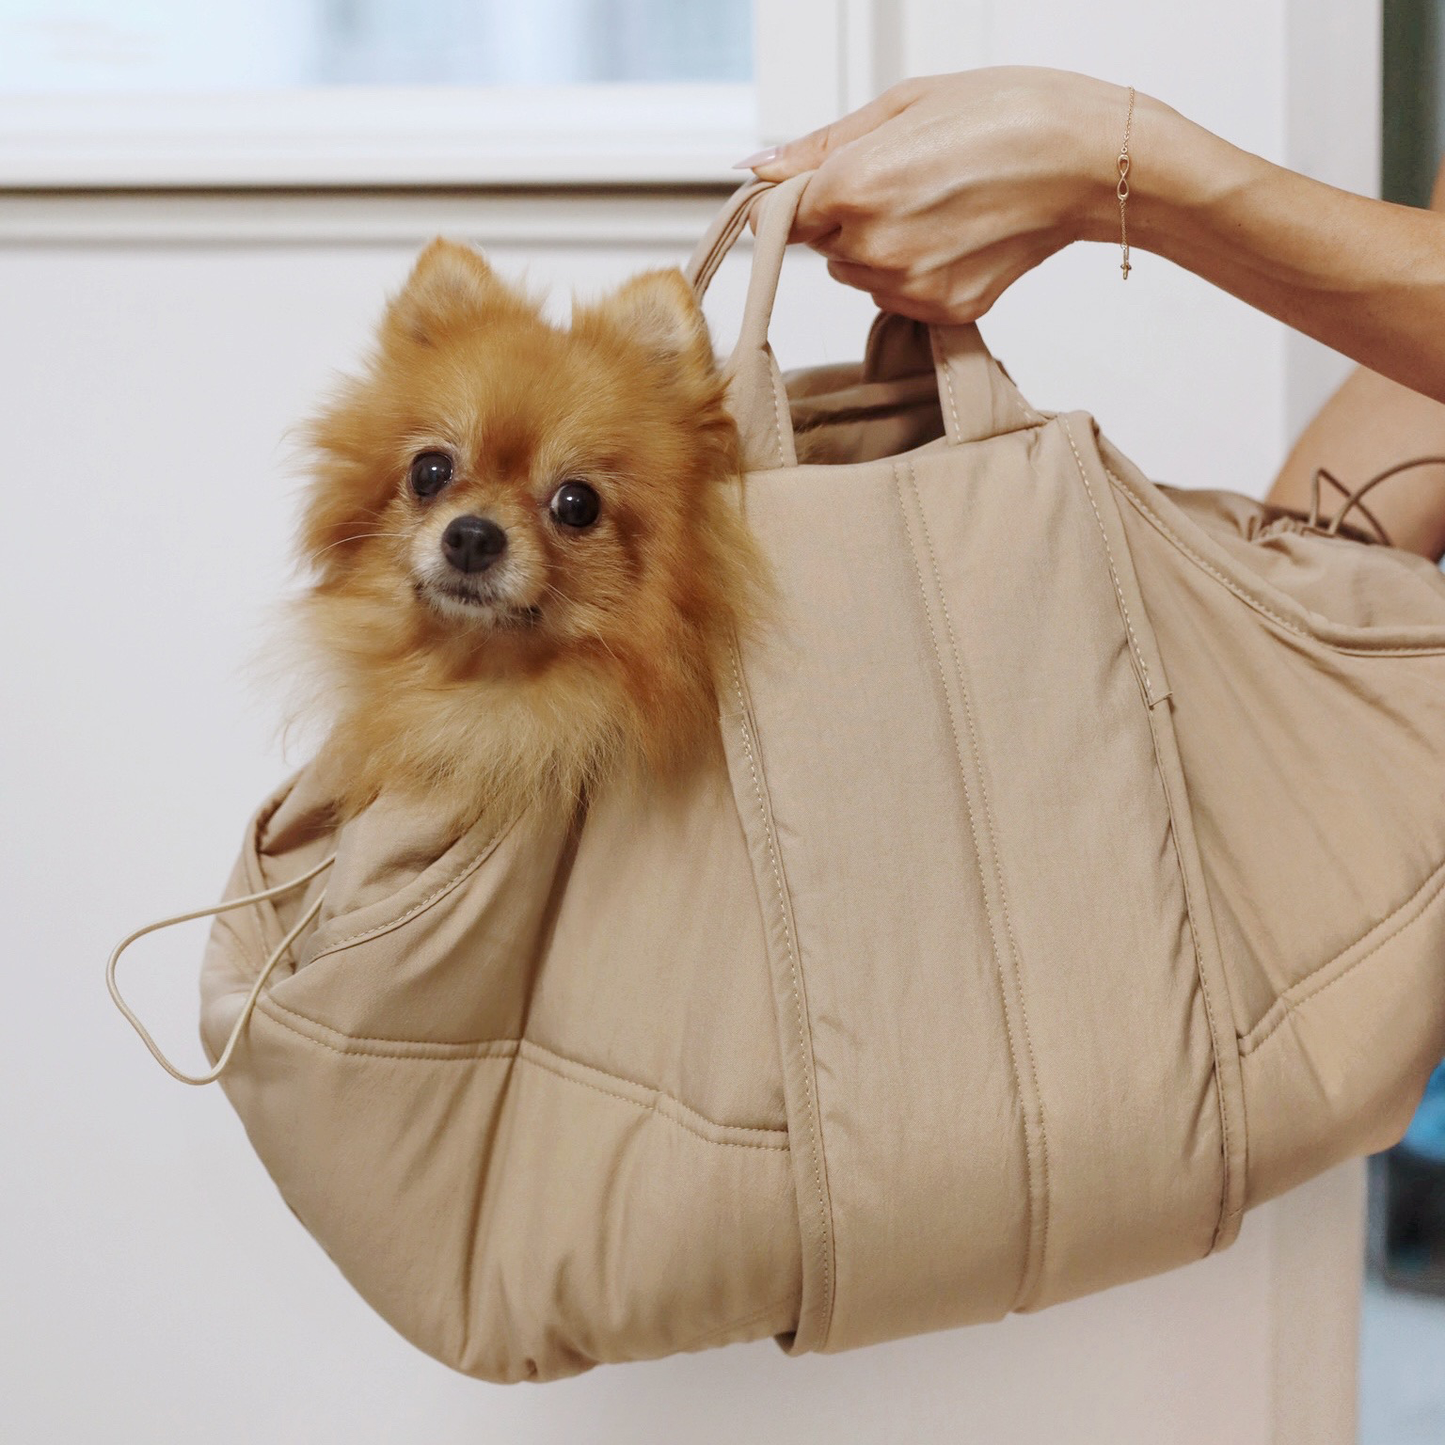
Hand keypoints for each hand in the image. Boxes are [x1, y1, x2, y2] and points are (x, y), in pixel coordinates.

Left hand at [741, 68, 1134, 323]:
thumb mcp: (906, 103)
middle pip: (821, 246)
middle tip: (910, 179)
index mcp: (853, 186)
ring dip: (878, 246)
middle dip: (846, 217)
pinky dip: (915, 272)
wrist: (1091, 160)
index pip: (781, 217)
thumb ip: (821, 144)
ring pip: (857, 274)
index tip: (836, 178)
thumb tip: (757, 168)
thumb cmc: (1008, 113)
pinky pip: (897, 297)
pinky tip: (957, 235)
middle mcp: (873, 246)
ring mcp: (908, 287)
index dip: (807, 195)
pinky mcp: (941, 312)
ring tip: (939, 204)